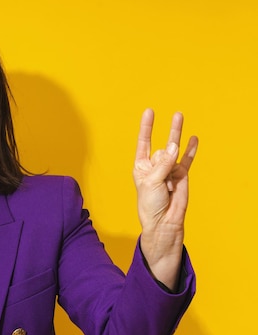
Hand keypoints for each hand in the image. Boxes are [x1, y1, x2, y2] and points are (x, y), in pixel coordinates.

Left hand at [133, 109, 197, 290]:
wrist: (163, 222)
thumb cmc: (150, 204)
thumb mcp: (151, 182)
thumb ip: (163, 164)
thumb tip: (174, 146)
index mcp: (141, 166)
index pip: (144, 143)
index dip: (147, 128)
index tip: (149, 111)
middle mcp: (155, 166)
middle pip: (162, 148)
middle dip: (167, 138)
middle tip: (177, 114)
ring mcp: (169, 170)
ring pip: (174, 151)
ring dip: (177, 137)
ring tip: (180, 117)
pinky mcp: (181, 175)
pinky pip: (187, 160)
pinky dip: (191, 149)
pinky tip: (193, 139)